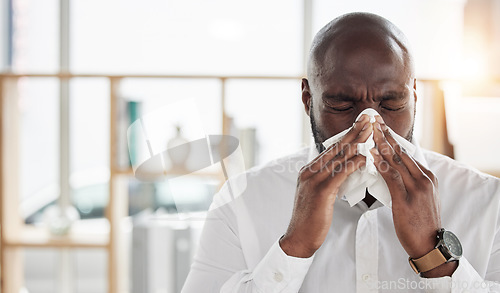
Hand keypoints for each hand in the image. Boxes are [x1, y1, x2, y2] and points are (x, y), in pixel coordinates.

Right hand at [280, 115, 371, 257]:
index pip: (331, 149)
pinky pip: (339, 174)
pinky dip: (352, 164)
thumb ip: (330, 180)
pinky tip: (364, 158)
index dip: (347, 136)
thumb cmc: (312, 219)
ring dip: (356, 143)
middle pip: (335, 148)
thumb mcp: (319, 194)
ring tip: (370, 132)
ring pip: (338, 158)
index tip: (360, 125)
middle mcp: (309, 172)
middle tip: (368, 119)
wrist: (299, 237)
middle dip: (353, 132)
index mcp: (309, 171)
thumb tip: (347, 170)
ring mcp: (313, 181)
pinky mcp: (320, 192)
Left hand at [371, 120, 456, 276]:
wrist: (430, 244)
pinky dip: (381, 164)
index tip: (382, 127)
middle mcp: (424, 179)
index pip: (407, 153)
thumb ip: (409, 183)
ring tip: (370, 131)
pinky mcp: (406, 199)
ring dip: (382, 145)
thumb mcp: (420, 198)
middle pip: (401, 152)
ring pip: (396, 161)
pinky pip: (392, 177)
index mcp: (427, 177)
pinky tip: (371, 155)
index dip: (393, 139)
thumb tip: (393, 171)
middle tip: (374, 120)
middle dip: (386, 135)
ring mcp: (416, 188)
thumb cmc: (421, 223)